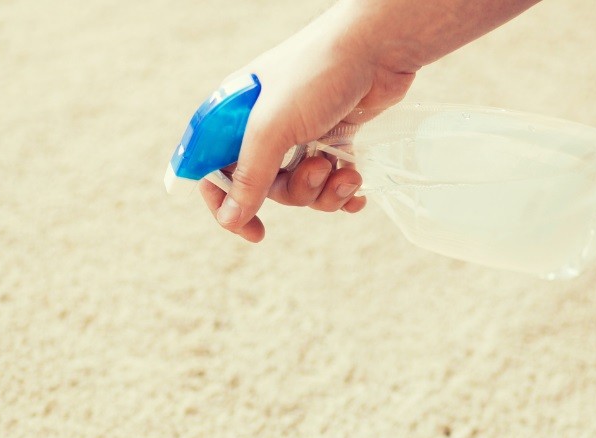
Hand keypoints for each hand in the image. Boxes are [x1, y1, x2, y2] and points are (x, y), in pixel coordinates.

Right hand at [203, 0, 415, 241]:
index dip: (227, 205)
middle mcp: (265, 128)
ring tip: (346, 172)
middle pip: (266, 189)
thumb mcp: (273, 127)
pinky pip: (329, 183)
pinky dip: (343, 191)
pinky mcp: (332, 139)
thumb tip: (230, 220)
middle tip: (318, 169)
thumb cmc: (318, 74)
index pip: (214, 171)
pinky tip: (358, 188)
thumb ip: (250, 176)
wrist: (381, 46)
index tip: (253, 231)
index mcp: (235, 117)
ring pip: (302, 189)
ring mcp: (300, 135)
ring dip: (325, 191)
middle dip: (297, 190)